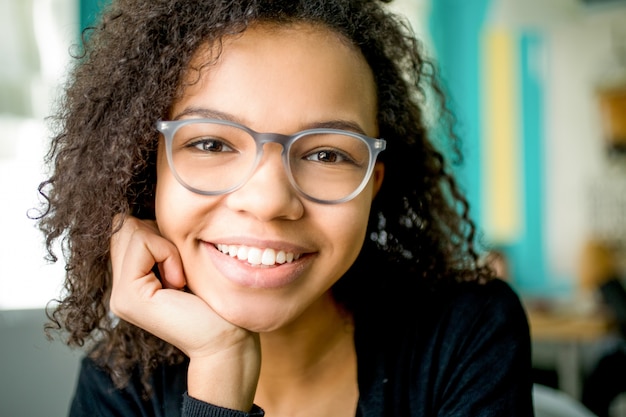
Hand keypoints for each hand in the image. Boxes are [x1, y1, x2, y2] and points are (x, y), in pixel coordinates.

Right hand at [109, 215, 259, 409]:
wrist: (227, 340)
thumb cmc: (216, 301)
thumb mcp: (185, 261)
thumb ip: (160, 242)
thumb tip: (144, 210)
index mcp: (131, 280)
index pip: (126, 226)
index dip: (158, 232)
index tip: (181, 264)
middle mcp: (119, 288)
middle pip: (124, 224)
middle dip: (159, 236)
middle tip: (180, 271)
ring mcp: (119, 294)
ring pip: (130, 229)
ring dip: (165, 246)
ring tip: (180, 279)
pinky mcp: (127, 296)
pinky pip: (142, 243)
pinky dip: (167, 253)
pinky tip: (179, 283)